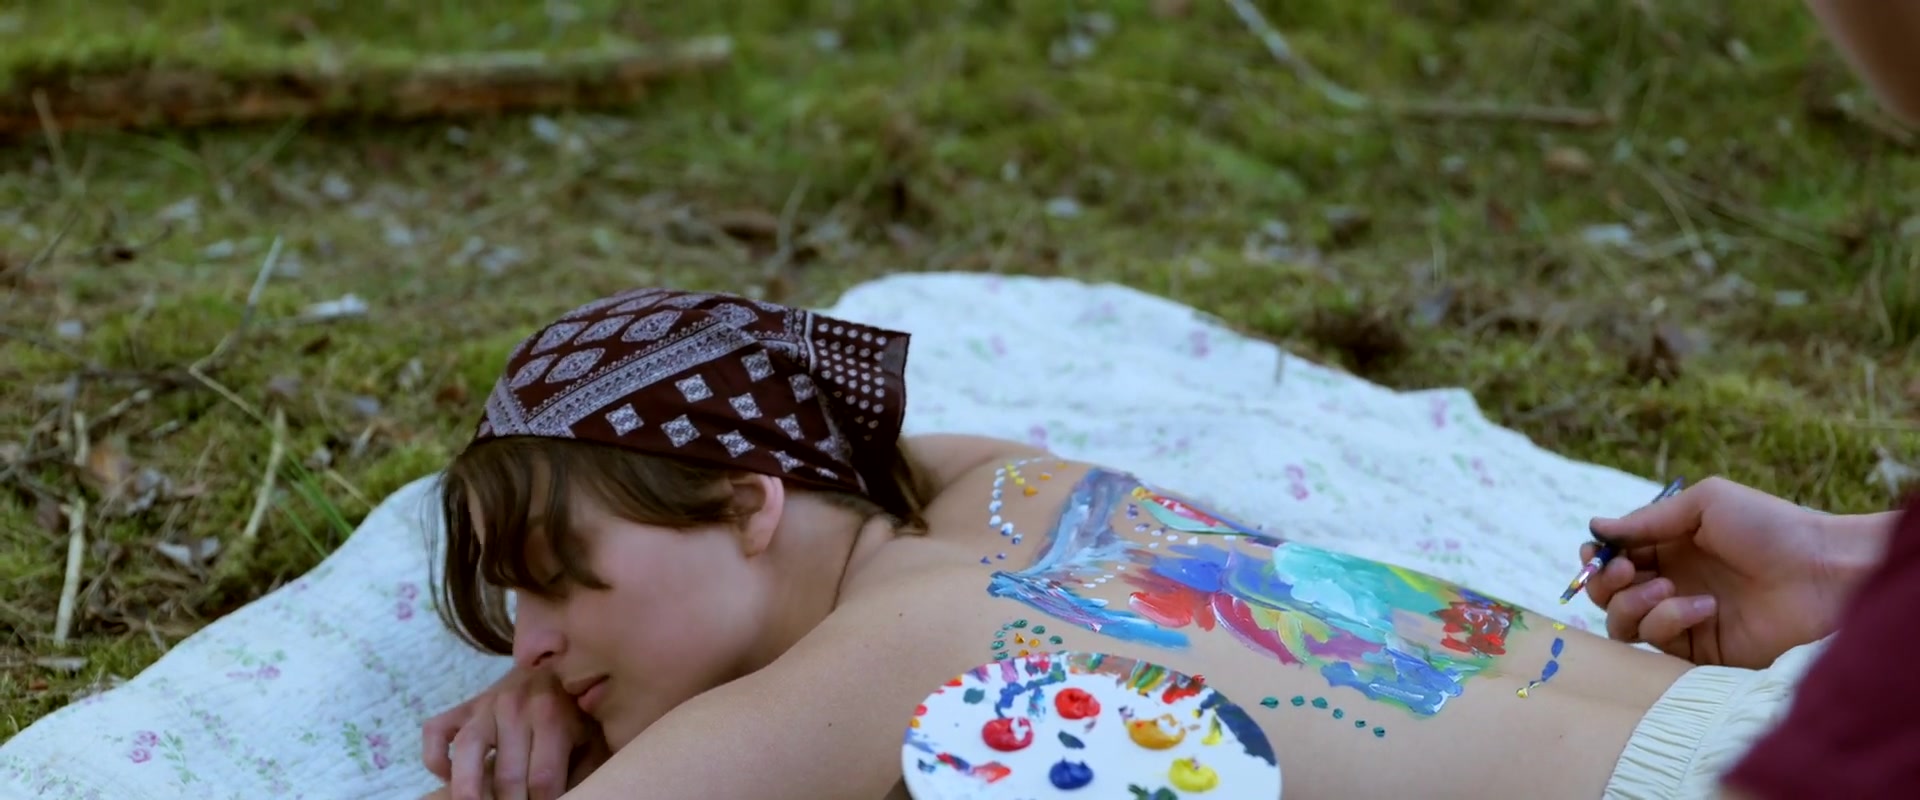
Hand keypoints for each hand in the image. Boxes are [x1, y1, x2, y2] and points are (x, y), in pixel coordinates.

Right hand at [422, 665, 607, 799]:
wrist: (556, 666)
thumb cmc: (577, 712)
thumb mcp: (592, 736)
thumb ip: (585, 768)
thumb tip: (577, 797)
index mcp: (552, 716)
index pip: (543, 779)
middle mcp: (515, 707)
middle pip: (507, 775)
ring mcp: (485, 705)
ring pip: (466, 751)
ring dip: (468, 787)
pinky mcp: (462, 707)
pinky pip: (436, 732)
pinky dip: (436, 757)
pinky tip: (448, 776)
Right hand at [1581, 476, 1886, 668]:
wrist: (1823, 572)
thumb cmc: (1770, 527)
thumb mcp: (1706, 503)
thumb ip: (1648, 519)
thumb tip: (1596, 528)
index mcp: (1669, 547)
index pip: (1614, 558)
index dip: (1597, 557)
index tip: (1596, 552)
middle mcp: (1670, 582)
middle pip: (1607, 594)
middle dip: (1604, 583)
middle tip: (1625, 571)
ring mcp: (1682, 617)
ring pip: (1622, 623)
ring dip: (1632, 604)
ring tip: (1667, 587)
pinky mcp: (1698, 649)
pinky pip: (1657, 643)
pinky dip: (1669, 620)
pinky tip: (1705, 607)